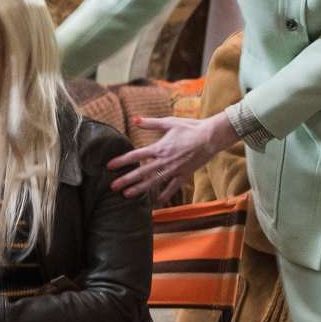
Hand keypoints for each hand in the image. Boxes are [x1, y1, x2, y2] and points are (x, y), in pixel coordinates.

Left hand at [106, 112, 232, 201]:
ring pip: (154, 182)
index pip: (135, 156)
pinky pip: (173, 187)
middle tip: (112, 187)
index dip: (121, 161)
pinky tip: (158, 202)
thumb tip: (134, 119)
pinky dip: (166, 195)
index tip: (109, 166)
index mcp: (159, 148)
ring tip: (127, 195)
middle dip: (126, 180)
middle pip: (141, 173)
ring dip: (140, 189)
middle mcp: (164, 161)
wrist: (210, 137)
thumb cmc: (190, 127)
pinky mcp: (184, 175)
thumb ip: (151, 123)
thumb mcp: (169, 122)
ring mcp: (174, 170)